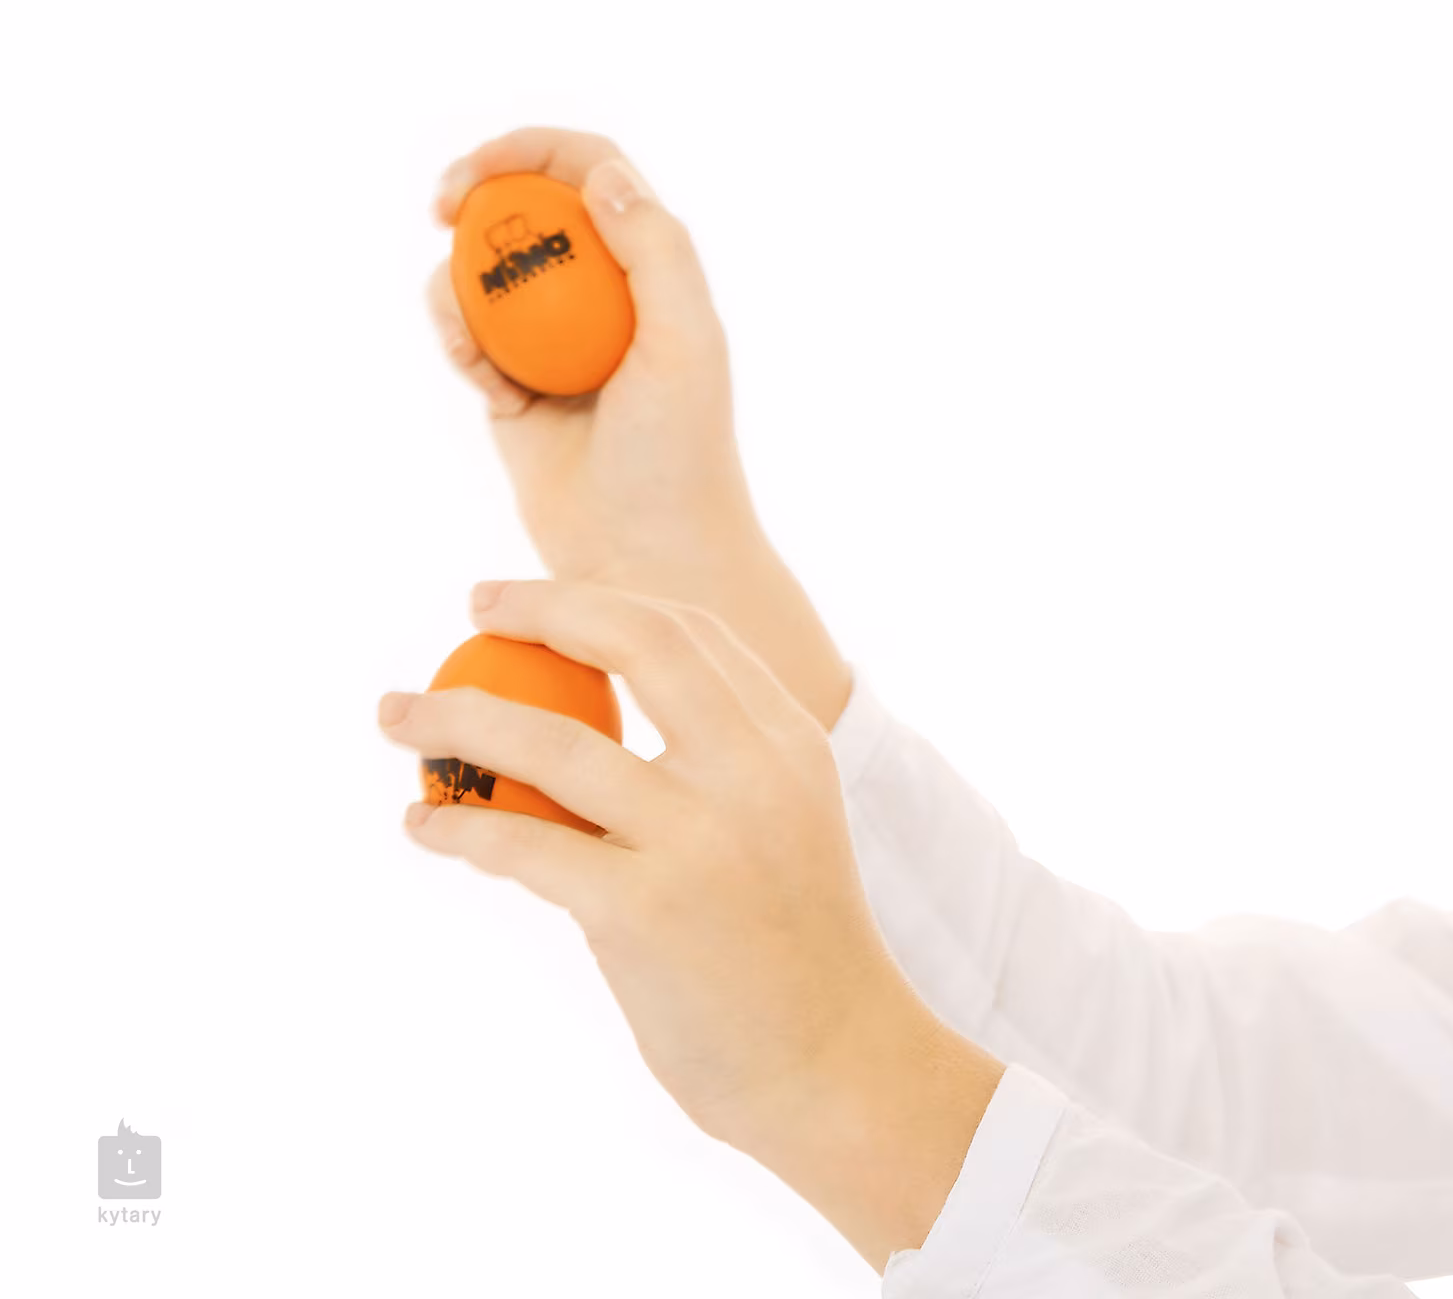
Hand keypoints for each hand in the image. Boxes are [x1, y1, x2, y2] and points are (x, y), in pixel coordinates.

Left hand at [376, 579, 1002, 1267]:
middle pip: (637, 641)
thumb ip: (719, 770)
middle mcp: (753, 774)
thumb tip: (597, 729)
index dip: (601, 601)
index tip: (534, 600)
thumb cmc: (797, 955)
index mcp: (789, 745)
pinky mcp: (645, 911)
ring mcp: (701, 840)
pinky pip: (524, 846)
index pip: (691, 631)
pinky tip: (424, 827)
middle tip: (471, 609)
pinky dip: (459, 828)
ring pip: (551, 740)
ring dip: (456, 718)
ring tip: (398, 714)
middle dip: (540, 606)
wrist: (840, 1066)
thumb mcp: (782, 830)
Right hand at [426, 128, 850, 727]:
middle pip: (524, 205)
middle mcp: (602, 295)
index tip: (480, 170)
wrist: (648, 559)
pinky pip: (465, 335)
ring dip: (459, 286)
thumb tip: (599, 176)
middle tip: (440, 207)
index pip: (590, 170)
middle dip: (473, 190)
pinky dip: (460, 344)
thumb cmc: (680, 455)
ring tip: (478, 350)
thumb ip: (655, 252)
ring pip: (481, 270)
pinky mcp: (512, 388)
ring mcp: (553, 341)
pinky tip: (490, 390)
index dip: (531, 149)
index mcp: (653, 270)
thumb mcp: (684, 344)